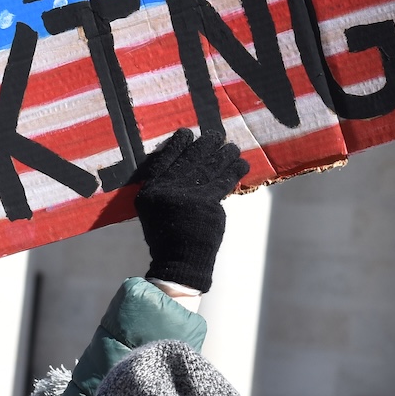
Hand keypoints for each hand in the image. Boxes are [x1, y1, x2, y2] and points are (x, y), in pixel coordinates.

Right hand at [133, 129, 249, 291]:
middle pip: (190, 157)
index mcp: (151, 188)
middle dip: (206, 143)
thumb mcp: (154, 209)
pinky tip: (243, 164)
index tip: (188, 133)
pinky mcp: (207, 203)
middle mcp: (167, 189)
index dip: (178, 142)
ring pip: (210, 166)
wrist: (179, 262)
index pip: (165, 157)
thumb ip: (166, 186)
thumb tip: (187, 161)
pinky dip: (235, 170)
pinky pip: (224, 180)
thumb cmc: (168, 235)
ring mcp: (188, 195)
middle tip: (217, 135)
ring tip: (233, 147)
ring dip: (224, 153)